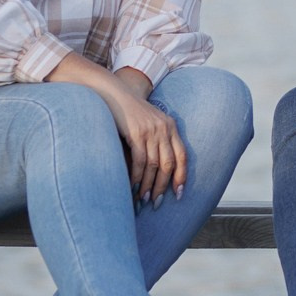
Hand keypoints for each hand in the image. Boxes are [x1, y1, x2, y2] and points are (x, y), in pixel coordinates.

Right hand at [49, 55, 183, 201]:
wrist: (113, 93)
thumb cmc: (129, 112)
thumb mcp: (149, 123)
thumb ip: (157, 141)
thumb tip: (157, 171)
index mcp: (171, 126)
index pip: (182, 156)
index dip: (181, 176)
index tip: (179, 193)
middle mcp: (164, 128)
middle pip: (168, 164)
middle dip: (163, 186)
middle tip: (157, 203)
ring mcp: (150, 130)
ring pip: (154, 165)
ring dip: (149, 185)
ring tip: (144, 199)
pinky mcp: (136, 133)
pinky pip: (140, 161)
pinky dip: (137, 177)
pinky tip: (133, 186)